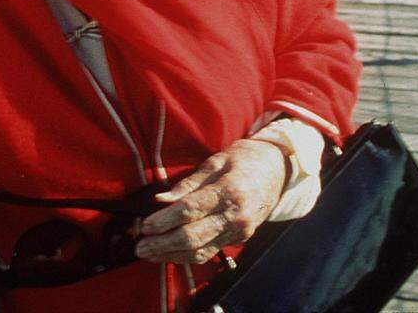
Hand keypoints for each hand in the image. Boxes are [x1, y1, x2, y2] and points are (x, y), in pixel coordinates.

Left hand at [135, 139, 288, 264]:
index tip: (144, 226)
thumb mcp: (215, 161)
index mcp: (229, 191)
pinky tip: (168, 254)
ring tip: (148, 254)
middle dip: (163, 244)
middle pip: (193, 236)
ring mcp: (239, 231)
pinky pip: (209, 251)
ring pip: (200, 251)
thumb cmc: (243, 160)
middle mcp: (236, 216)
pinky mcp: (239, 239)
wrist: (277, 170)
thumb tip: (160, 201)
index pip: (190, 211)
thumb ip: (187, 184)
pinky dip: (187, 256)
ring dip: (171, 255)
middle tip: (140, 246)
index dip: (164, 220)